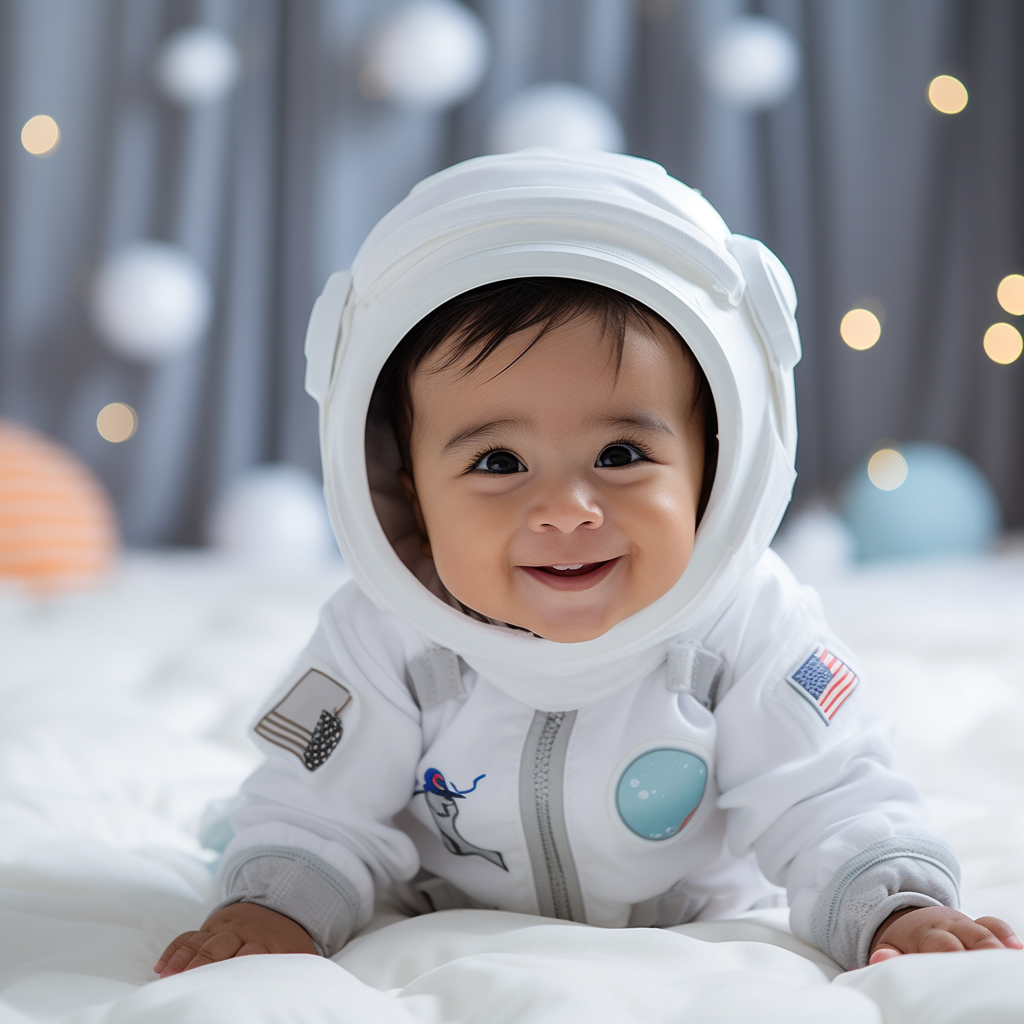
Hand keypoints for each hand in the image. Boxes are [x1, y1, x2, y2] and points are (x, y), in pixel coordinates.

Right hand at [154, 902, 317, 977]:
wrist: (281, 907)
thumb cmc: (288, 944)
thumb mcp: (300, 956)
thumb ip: (297, 974)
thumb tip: (303, 1000)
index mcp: (268, 943)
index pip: (252, 953)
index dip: (239, 963)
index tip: (228, 980)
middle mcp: (244, 934)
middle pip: (220, 946)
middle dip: (204, 963)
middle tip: (187, 982)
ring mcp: (225, 929)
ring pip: (201, 941)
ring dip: (183, 959)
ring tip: (167, 977)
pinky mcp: (210, 927)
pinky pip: (189, 936)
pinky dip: (174, 950)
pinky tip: (161, 967)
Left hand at [868, 906, 1022, 964]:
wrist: (909, 920)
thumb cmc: (903, 943)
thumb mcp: (889, 948)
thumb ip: (887, 955)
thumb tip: (881, 958)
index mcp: (925, 931)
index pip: (942, 943)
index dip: (953, 955)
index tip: (960, 970)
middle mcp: (948, 924)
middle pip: (970, 936)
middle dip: (981, 954)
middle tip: (991, 974)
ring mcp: (965, 924)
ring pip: (985, 932)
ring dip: (998, 949)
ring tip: (1008, 966)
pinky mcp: (978, 927)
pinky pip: (994, 925)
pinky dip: (1006, 935)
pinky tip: (1017, 950)